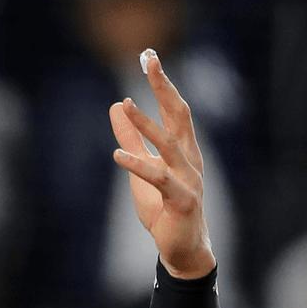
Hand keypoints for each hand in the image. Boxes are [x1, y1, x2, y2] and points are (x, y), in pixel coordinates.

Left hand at [108, 49, 214, 279]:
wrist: (182, 249)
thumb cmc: (165, 209)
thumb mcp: (141, 169)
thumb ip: (132, 140)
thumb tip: (116, 108)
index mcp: (183, 149)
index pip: (174, 109)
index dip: (163, 83)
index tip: (149, 58)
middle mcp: (189, 159)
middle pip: (179, 115)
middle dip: (164, 87)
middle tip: (149, 61)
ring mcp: (189, 179)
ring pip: (168, 145)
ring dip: (146, 124)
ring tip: (125, 105)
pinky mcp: (182, 201)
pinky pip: (159, 179)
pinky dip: (138, 165)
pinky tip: (117, 155)